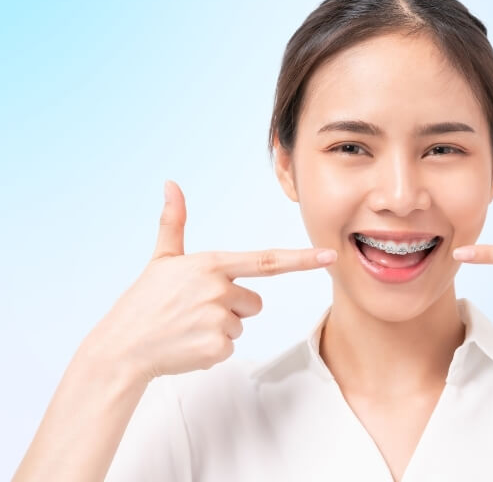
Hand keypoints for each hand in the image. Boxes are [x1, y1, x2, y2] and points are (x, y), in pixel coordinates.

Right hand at [88, 180, 337, 383]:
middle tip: (197, 310)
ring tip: (189, 326)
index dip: (302, 258)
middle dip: (233, 307)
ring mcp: (218, 320)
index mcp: (211, 264)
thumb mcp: (162, 259)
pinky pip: (231, 346)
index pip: (267, 260)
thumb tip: (171, 184)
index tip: (329, 255)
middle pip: (254, 301)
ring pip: (242, 324)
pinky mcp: (217, 348)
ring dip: (222, 328)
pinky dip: (213, 349)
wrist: (121, 347)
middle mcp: (219, 290)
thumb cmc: (144, 300)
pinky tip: (188, 343)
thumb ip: (174, 222)